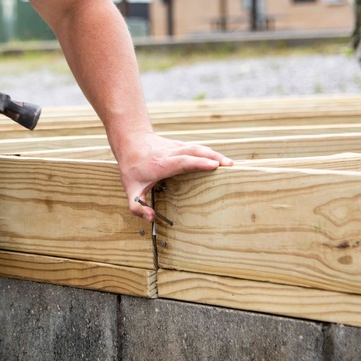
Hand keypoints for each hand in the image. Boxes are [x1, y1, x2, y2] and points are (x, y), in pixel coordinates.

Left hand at [115, 133, 232, 221]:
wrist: (130, 142)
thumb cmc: (131, 168)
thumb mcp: (129, 189)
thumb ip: (137, 207)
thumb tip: (152, 219)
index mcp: (160, 164)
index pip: (181, 161)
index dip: (198, 162)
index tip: (213, 165)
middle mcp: (170, 153)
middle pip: (194, 151)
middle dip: (212, 157)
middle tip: (229, 165)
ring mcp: (176, 147)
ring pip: (197, 148)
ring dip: (214, 153)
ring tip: (230, 164)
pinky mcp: (180, 146)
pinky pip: (196, 148)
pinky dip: (209, 153)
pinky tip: (220, 160)